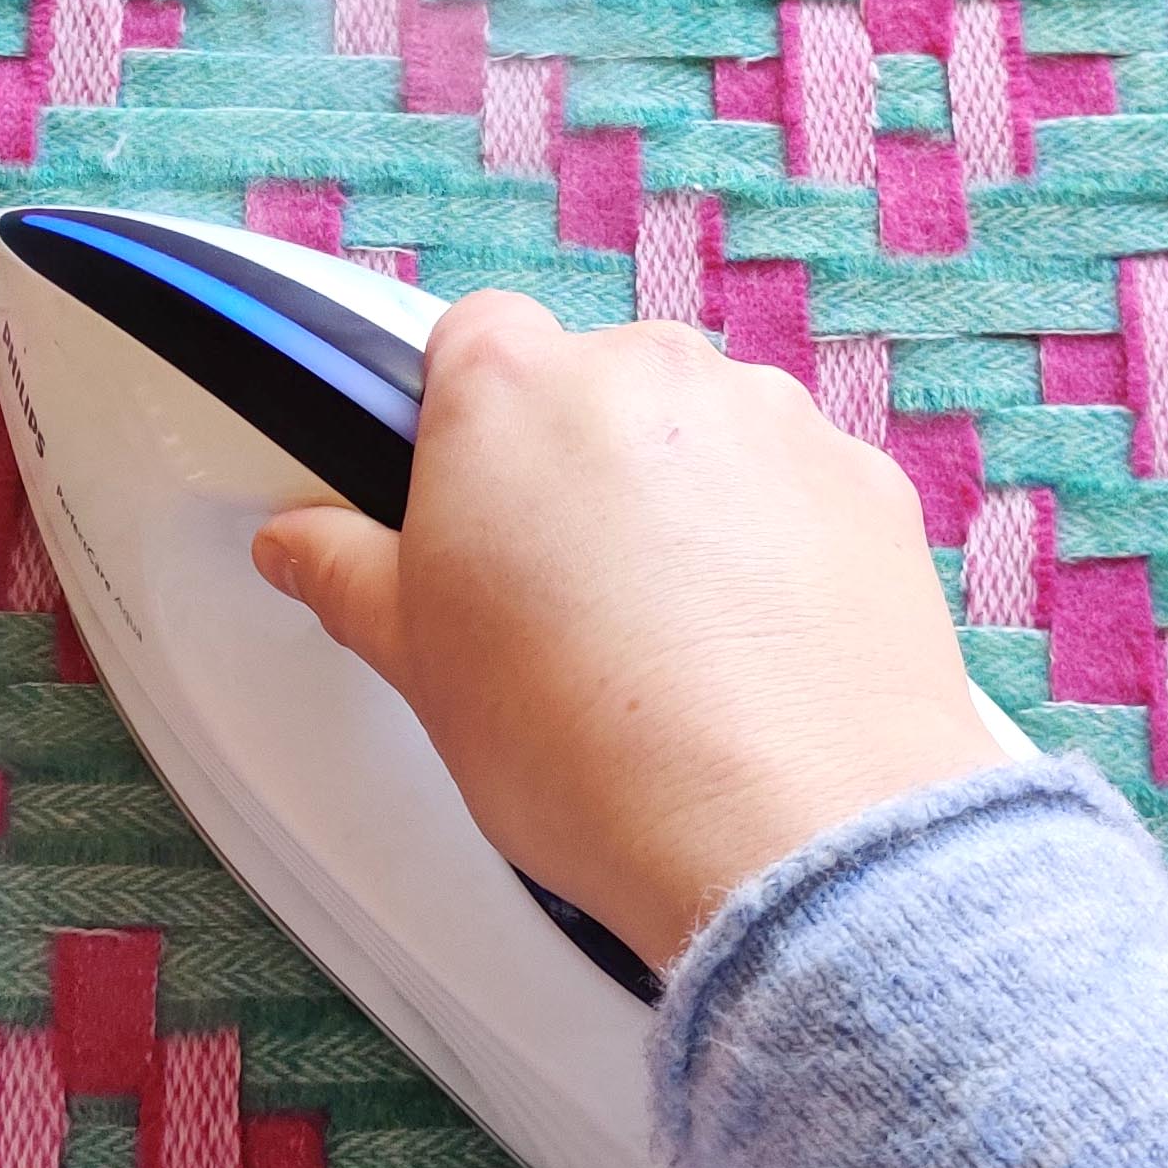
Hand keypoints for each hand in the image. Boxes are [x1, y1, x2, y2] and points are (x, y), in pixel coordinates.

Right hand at [250, 292, 1007, 971]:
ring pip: (703, 435)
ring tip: (666, 640)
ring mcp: (771, 420)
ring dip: (683, 504)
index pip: (470, 341)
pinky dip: (777, 547)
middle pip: (594, 387)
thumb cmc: (592, 748)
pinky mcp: (866, 482)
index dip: (463, 424)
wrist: (786, 827)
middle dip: (577, 471)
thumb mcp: (420, 665)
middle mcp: (649, 373)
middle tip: (557, 599)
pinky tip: (752, 649)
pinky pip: (798, 490)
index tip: (467, 504)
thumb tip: (301, 544)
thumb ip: (348, 575)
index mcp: (512, 391)